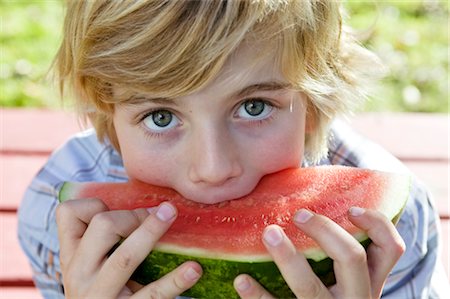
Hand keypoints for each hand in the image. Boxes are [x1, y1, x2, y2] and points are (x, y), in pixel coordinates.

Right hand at [56, 198, 201, 297]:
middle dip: (132, 214)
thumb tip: (145, 205)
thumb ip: (103, 240)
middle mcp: (79, 274)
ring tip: (171, 215)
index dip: (95, 203)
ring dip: (152, 231)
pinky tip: (193, 269)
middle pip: (102, 225)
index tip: (117, 210)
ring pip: (125, 257)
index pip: (68, 213)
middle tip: (153, 216)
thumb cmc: (101, 291)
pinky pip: (152, 294)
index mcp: (71, 257)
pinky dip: (175, 281)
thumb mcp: (90, 266)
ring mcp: (100, 295)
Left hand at [233, 207, 404, 298]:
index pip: (391, 249)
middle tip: (299, 214)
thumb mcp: (346, 282)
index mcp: (369, 282)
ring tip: (269, 233)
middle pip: (352, 257)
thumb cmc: (330, 297)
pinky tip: (242, 280)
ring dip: (288, 257)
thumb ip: (338, 255)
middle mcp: (355, 298)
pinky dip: (258, 296)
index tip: (351, 208)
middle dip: (325, 230)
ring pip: (310, 287)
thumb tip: (310, 205)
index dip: (376, 224)